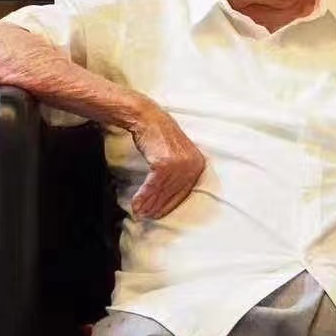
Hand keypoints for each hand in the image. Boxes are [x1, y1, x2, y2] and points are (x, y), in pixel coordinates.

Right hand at [127, 103, 205, 218]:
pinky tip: (136, 203)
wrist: (148, 119)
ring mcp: (180, 164)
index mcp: (198, 164)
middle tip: (146, 217)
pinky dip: (143, 196)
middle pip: (173, 193)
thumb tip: (167, 197)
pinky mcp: (166, 163)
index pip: (184, 192)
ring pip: (162, 191)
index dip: (169, 205)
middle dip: (157, 207)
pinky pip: (153, 185)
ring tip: (138, 213)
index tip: (158, 214)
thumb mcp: (177, 155)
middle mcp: (192, 165)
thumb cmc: (160, 137)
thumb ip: (179, 173)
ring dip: (148, 204)